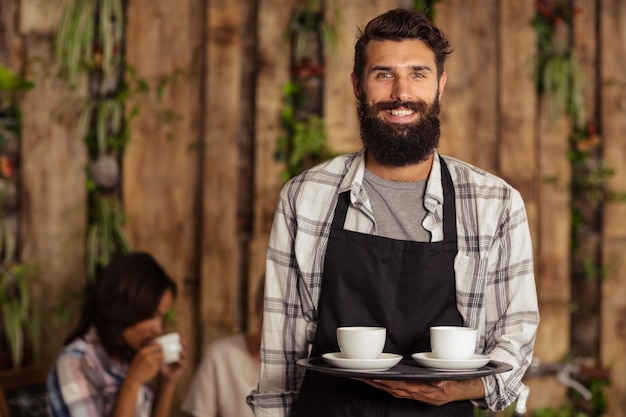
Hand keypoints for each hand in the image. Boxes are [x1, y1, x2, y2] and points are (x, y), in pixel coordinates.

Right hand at [125, 343, 164, 385]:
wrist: (133, 379)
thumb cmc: (136, 368)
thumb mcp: (138, 357)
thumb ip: (146, 352)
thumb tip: (157, 347)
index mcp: (143, 351)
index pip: (156, 345)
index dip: (160, 347)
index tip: (161, 350)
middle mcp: (147, 355)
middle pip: (160, 352)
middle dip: (161, 355)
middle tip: (161, 358)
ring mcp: (151, 361)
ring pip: (161, 359)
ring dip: (160, 362)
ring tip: (154, 365)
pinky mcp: (154, 368)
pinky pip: (159, 365)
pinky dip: (158, 367)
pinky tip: (152, 370)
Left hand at [159, 335, 186, 383]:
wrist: (164, 378)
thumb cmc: (162, 366)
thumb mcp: (160, 357)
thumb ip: (157, 351)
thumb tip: (151, 343)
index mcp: (175, 351)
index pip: (178, 343)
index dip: (180, 338)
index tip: (179, 333)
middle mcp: (180, 355)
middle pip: (184, 347)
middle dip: (183, 343)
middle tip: (181, 340)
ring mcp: (182, 360)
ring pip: (184, 354)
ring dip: (183, 352)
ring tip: (180, 350)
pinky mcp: (181, 367)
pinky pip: (182, 363)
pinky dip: (180, 361)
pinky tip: (178, 360)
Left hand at [356, 378, 483, 405]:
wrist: (469, 388)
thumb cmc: (460, 380)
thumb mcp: (454, 379)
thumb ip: (445, 381)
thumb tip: (437, 382)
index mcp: (428, 392)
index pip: (403, 387)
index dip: (389, 383)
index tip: (376, 377)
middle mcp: (421, 395)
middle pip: (394, 390)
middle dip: (376, 384)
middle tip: (360, 376)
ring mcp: (419, 396)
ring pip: (394, 391)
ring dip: (379, 385)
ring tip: (364, 377)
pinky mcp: (419, 394)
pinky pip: (399, 392)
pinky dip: (388, 387)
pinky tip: (379, 382)